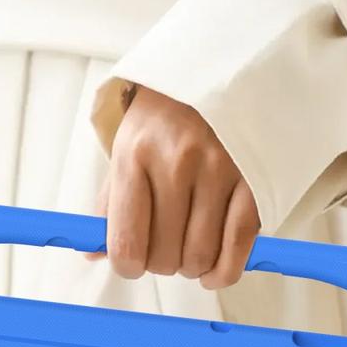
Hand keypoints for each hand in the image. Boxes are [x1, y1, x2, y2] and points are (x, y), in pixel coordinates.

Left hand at [94, 85, 259, 288]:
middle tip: (163, 249)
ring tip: (187, 251)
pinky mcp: (252, 180)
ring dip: (191, 268)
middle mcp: (176, 162)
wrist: (214, 73)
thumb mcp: (125, 152)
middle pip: (164, 256)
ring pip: (199, 257)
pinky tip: (213, 272)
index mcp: (134, 155)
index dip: (127, 266)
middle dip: (160, 264)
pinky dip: (224, 272)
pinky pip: (238, 247)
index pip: (126, 242)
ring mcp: (218, 171)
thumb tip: (93, 254)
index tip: (131, 263)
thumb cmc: (162, 123)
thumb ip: (109, 207)